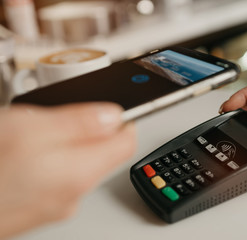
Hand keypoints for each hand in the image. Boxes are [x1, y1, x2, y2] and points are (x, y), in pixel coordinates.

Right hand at [0, 103, 135, 238]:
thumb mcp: (30, 128)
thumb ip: (81, 122)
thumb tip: (115, 116)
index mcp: (79, 172)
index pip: (126, 142)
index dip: (125, 119)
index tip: (114, 105)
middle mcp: (71, 194)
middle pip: (101, 153)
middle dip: (87, 130)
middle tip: (58, 115)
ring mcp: (53, 205)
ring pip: (75, 164)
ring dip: (63, 143)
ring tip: (31, 132)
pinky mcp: (34, 207)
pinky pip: (53, 177)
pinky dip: (45, 160)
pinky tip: (19, 154)